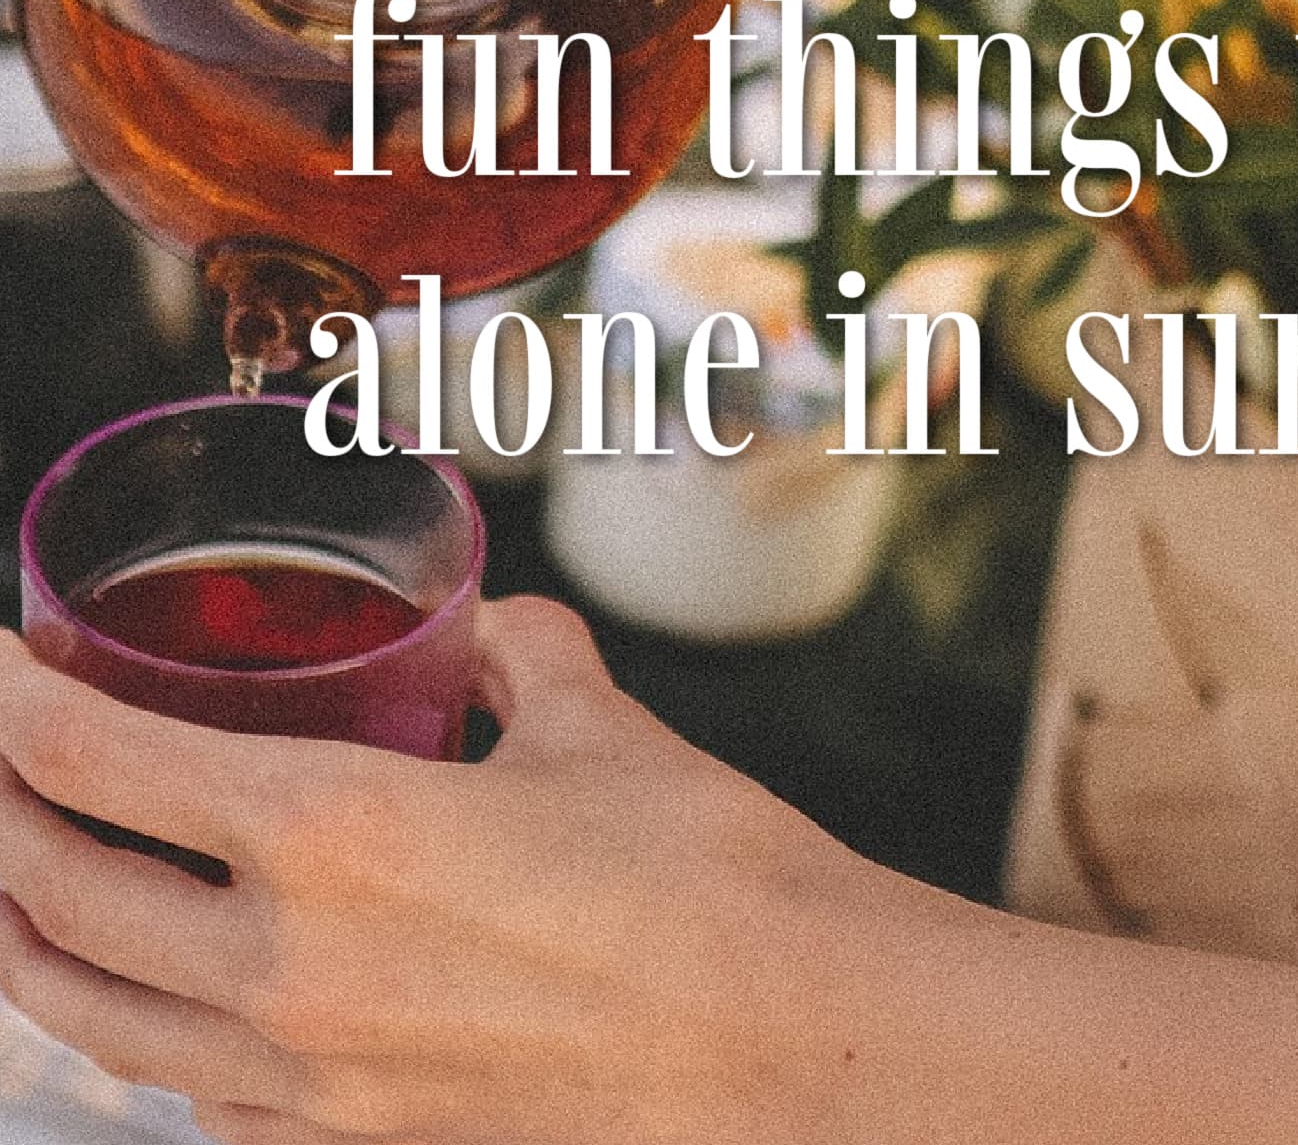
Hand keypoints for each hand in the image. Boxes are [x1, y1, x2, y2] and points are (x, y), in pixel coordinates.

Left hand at [0, 598, 902, 1144]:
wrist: (792, 1045)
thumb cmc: (706, 877)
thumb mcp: (599, 725)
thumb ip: (518, 654)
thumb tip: (484, 630)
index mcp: (339, 836)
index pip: (100, 764)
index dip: (14, 702)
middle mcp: (289, 971)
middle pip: (56, 898)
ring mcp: (310, 1084)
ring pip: (95, 1018)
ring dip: (28, 940)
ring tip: (19, 885)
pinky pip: (191, 1094)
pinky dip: (140, 1031)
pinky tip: (166, 998)